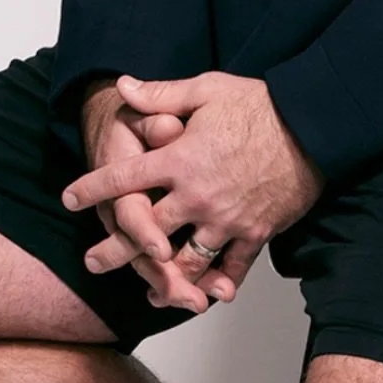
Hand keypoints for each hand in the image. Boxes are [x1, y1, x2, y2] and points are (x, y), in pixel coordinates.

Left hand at [66, 72, 325, 310]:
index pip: (125, 178)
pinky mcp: (254, 233)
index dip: (93, 188)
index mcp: (180, 159)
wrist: (312, 126)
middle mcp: (197, 195)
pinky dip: (216, 285)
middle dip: (115, 248)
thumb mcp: (206, 89)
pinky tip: (203, 296)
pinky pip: (231, 269)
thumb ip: (162, 95)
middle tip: (92, 262)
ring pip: (185, 259)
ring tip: (147, 288)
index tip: (70, 197)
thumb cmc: (259, 104)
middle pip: (146, 231)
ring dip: (163, 277)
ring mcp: (225, 219)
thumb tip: (124, 86)